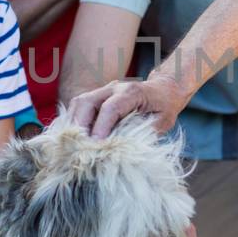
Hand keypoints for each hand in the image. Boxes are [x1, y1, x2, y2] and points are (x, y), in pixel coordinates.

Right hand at [69, 73, 189, 137]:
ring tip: (73, 144)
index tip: (96, 145)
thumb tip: (125, 149)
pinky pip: (78, 106)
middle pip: (87, 101)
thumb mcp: (163, 121)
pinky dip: (73, 121)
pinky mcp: (97, 96)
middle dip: (80, 125)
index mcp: (132, 92)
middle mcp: (114, 87)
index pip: (110, 108)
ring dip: (73, 123)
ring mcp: (103, 90)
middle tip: (79, 147)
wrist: (163, 90)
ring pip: (79, 102)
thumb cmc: (164, 106)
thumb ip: (145, 133)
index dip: (101, 127)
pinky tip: (73, 137)